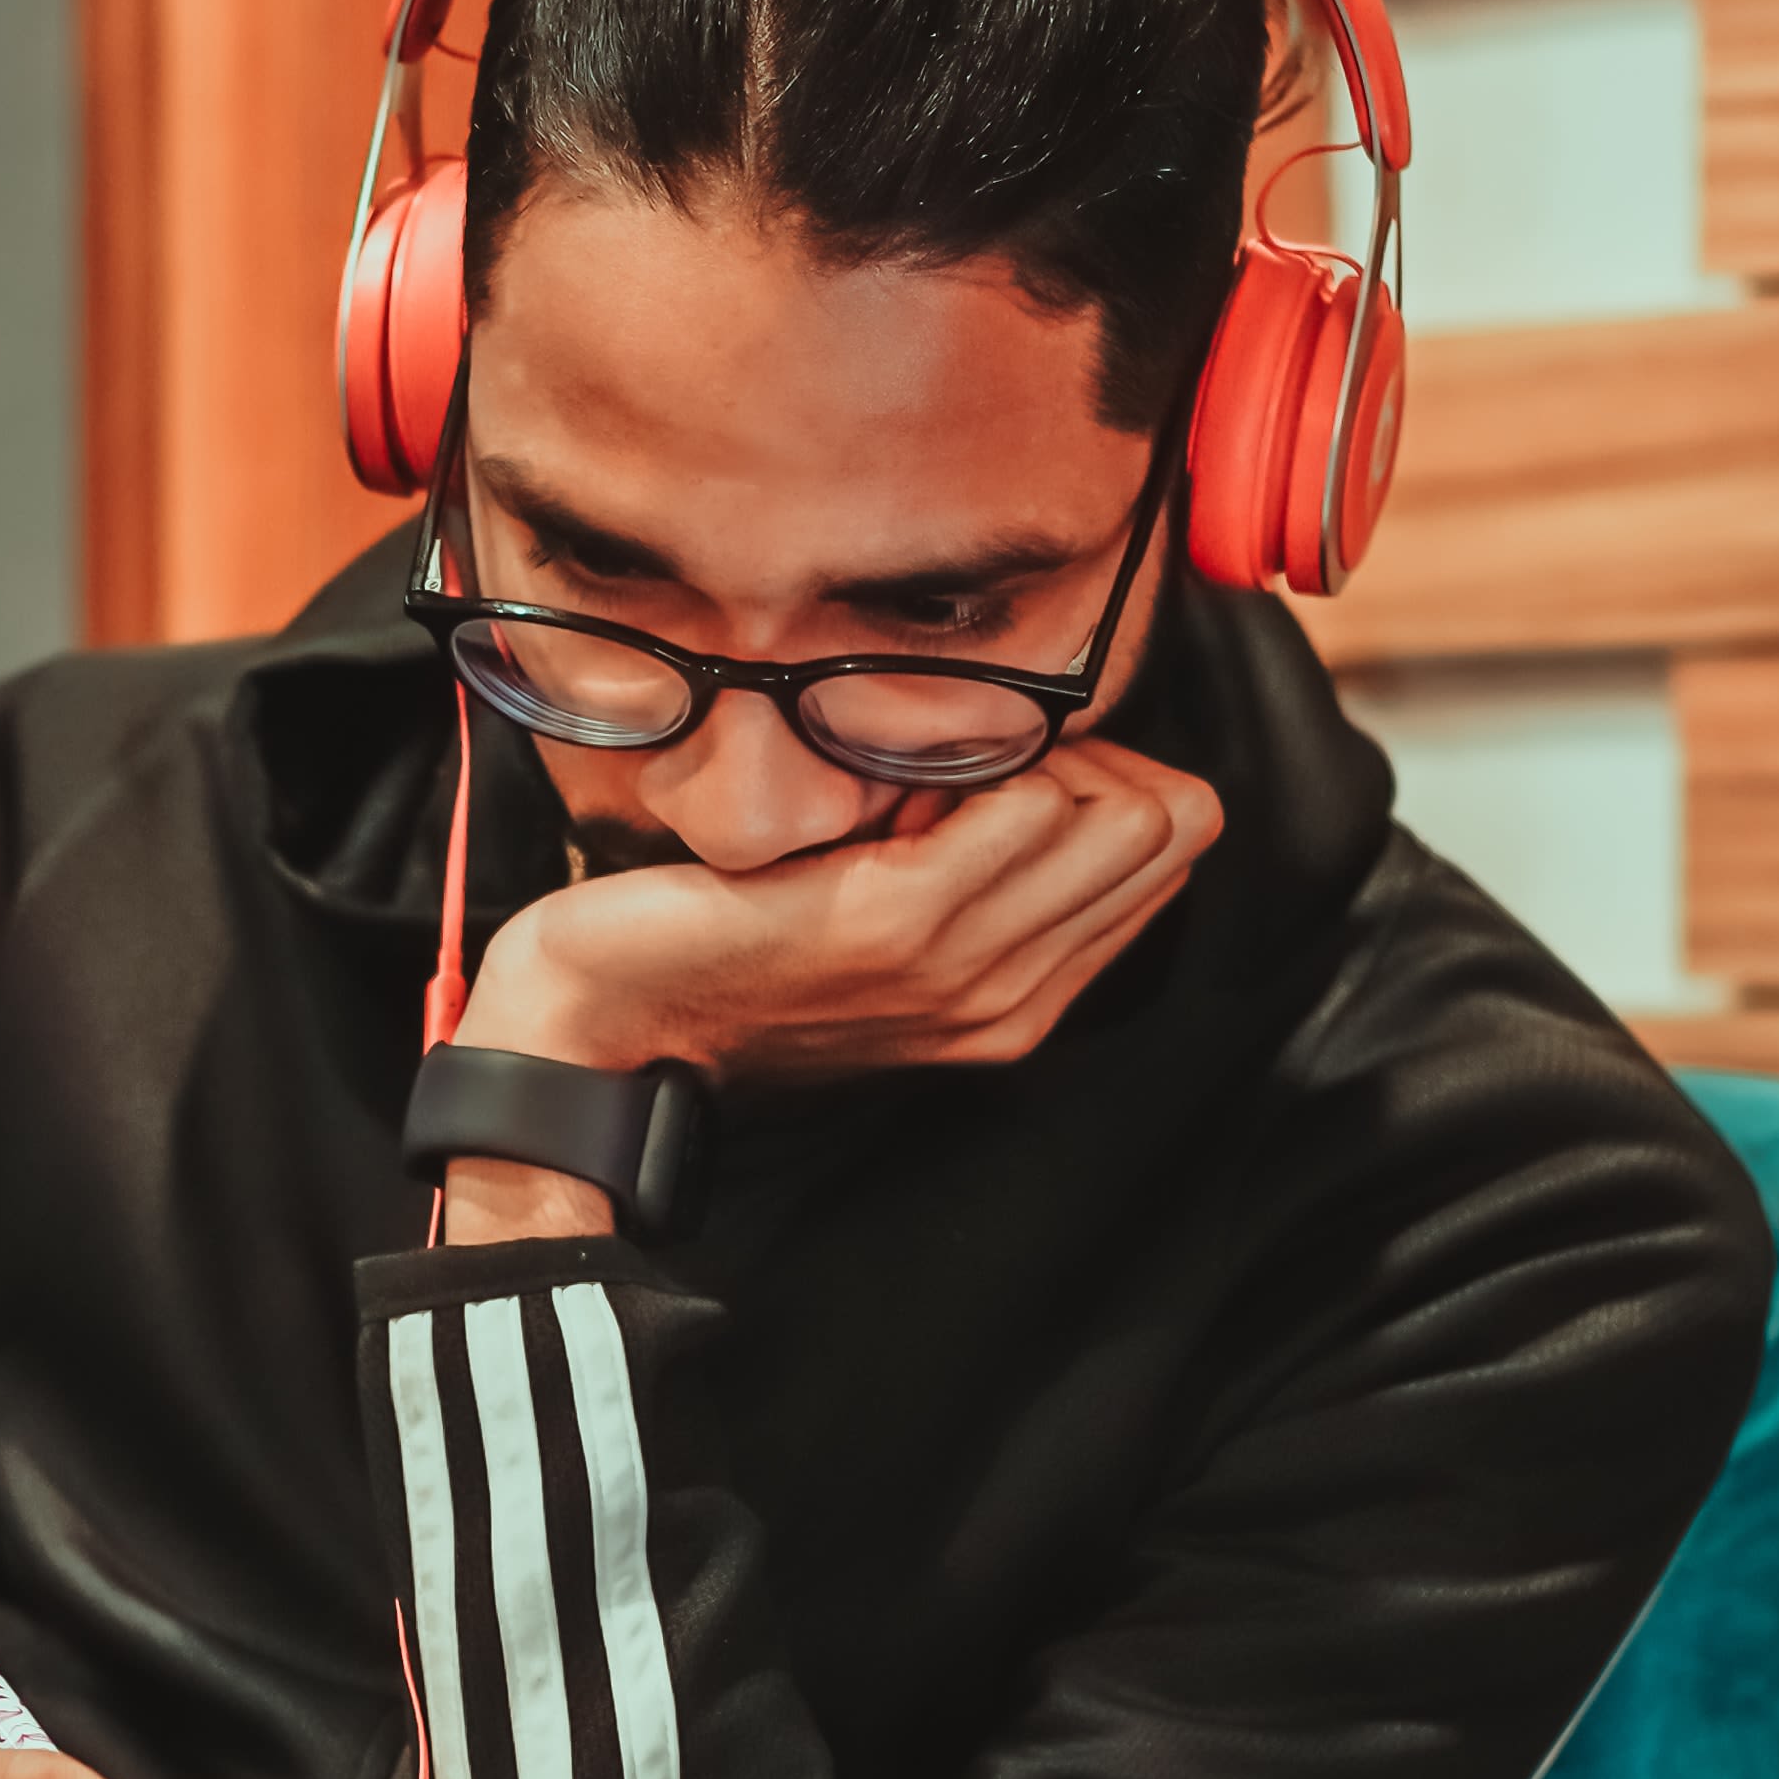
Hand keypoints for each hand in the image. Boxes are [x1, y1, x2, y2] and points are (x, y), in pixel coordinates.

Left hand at [463, 735, 1223, 1101]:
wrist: (608, 1019)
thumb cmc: (730, 952)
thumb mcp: (881, 921)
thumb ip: (973, 875)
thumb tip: (1036, 769)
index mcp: (1019, 999)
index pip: (1170, 849)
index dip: (1105, 778)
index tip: (1000, 777)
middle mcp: (1011, 995)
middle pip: (1167, 828)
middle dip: (1090, 761)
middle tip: (965, 772)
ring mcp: (959, 964)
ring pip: (1119, 814)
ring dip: (1036, 758)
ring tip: (921, 782)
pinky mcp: (891, 920)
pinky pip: (1027, 810)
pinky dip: (981, 766)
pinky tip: (895, 785)